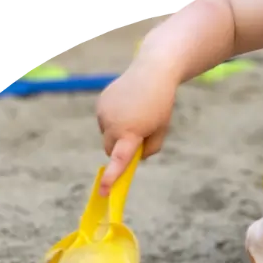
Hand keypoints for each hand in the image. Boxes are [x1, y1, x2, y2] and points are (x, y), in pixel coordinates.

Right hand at [95, 60, 177, 194]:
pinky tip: (128, 105)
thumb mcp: (162, 129)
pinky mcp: (100, 104)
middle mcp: (113, 124)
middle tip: (138, 137)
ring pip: (107, 134)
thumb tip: (135, 157)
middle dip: (120, 149)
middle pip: (110, 149)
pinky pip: (105, 120)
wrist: (153, 72)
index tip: (104, 190)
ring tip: (136, 113)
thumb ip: (150, 148)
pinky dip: (114, 119)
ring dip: (118, 132)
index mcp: (131, 132)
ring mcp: (104, 113)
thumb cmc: (161, 104)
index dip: (111, 176)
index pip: (119, 159)